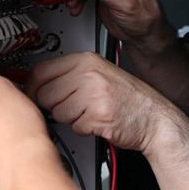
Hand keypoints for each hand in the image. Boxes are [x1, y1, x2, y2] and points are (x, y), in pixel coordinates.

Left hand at [28, 52, 181, 153]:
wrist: (155, 118)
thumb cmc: (128, 99)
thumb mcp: (98, 75)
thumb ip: (69, 76)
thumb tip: (34, 84)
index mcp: (86, 60)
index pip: (41, 70)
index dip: (33, 87)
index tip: (32, 94)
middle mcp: (89, 73)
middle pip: (45, 93)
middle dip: (54, 106)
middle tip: (73, 107)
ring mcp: (94, 93)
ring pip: (58, 112)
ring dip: (70, 118)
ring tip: (90, 112)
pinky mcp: (98, 115)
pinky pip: (74, 126)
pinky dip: (84, 128)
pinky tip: (98, 121)